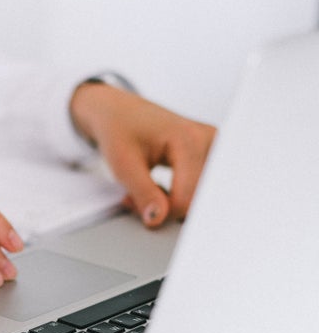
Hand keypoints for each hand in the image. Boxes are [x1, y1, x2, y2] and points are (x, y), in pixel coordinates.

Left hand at [70, 83, 215, 226]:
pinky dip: (179, 195)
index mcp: (190, 139)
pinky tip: (159, 188)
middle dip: (167, 208)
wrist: (118, 112)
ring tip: (147, 191)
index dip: (161, 212)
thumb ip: (143, 194)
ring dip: (173, 203)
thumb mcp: (123, 165)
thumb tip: (158, 220)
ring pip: (200, 196)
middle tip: (137, 200)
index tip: (136, 207)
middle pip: (197, 198)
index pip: (187, 198)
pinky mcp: (211, 155)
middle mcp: (210, 141)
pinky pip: (201, 188)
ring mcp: (214, 147)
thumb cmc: (118, 130)